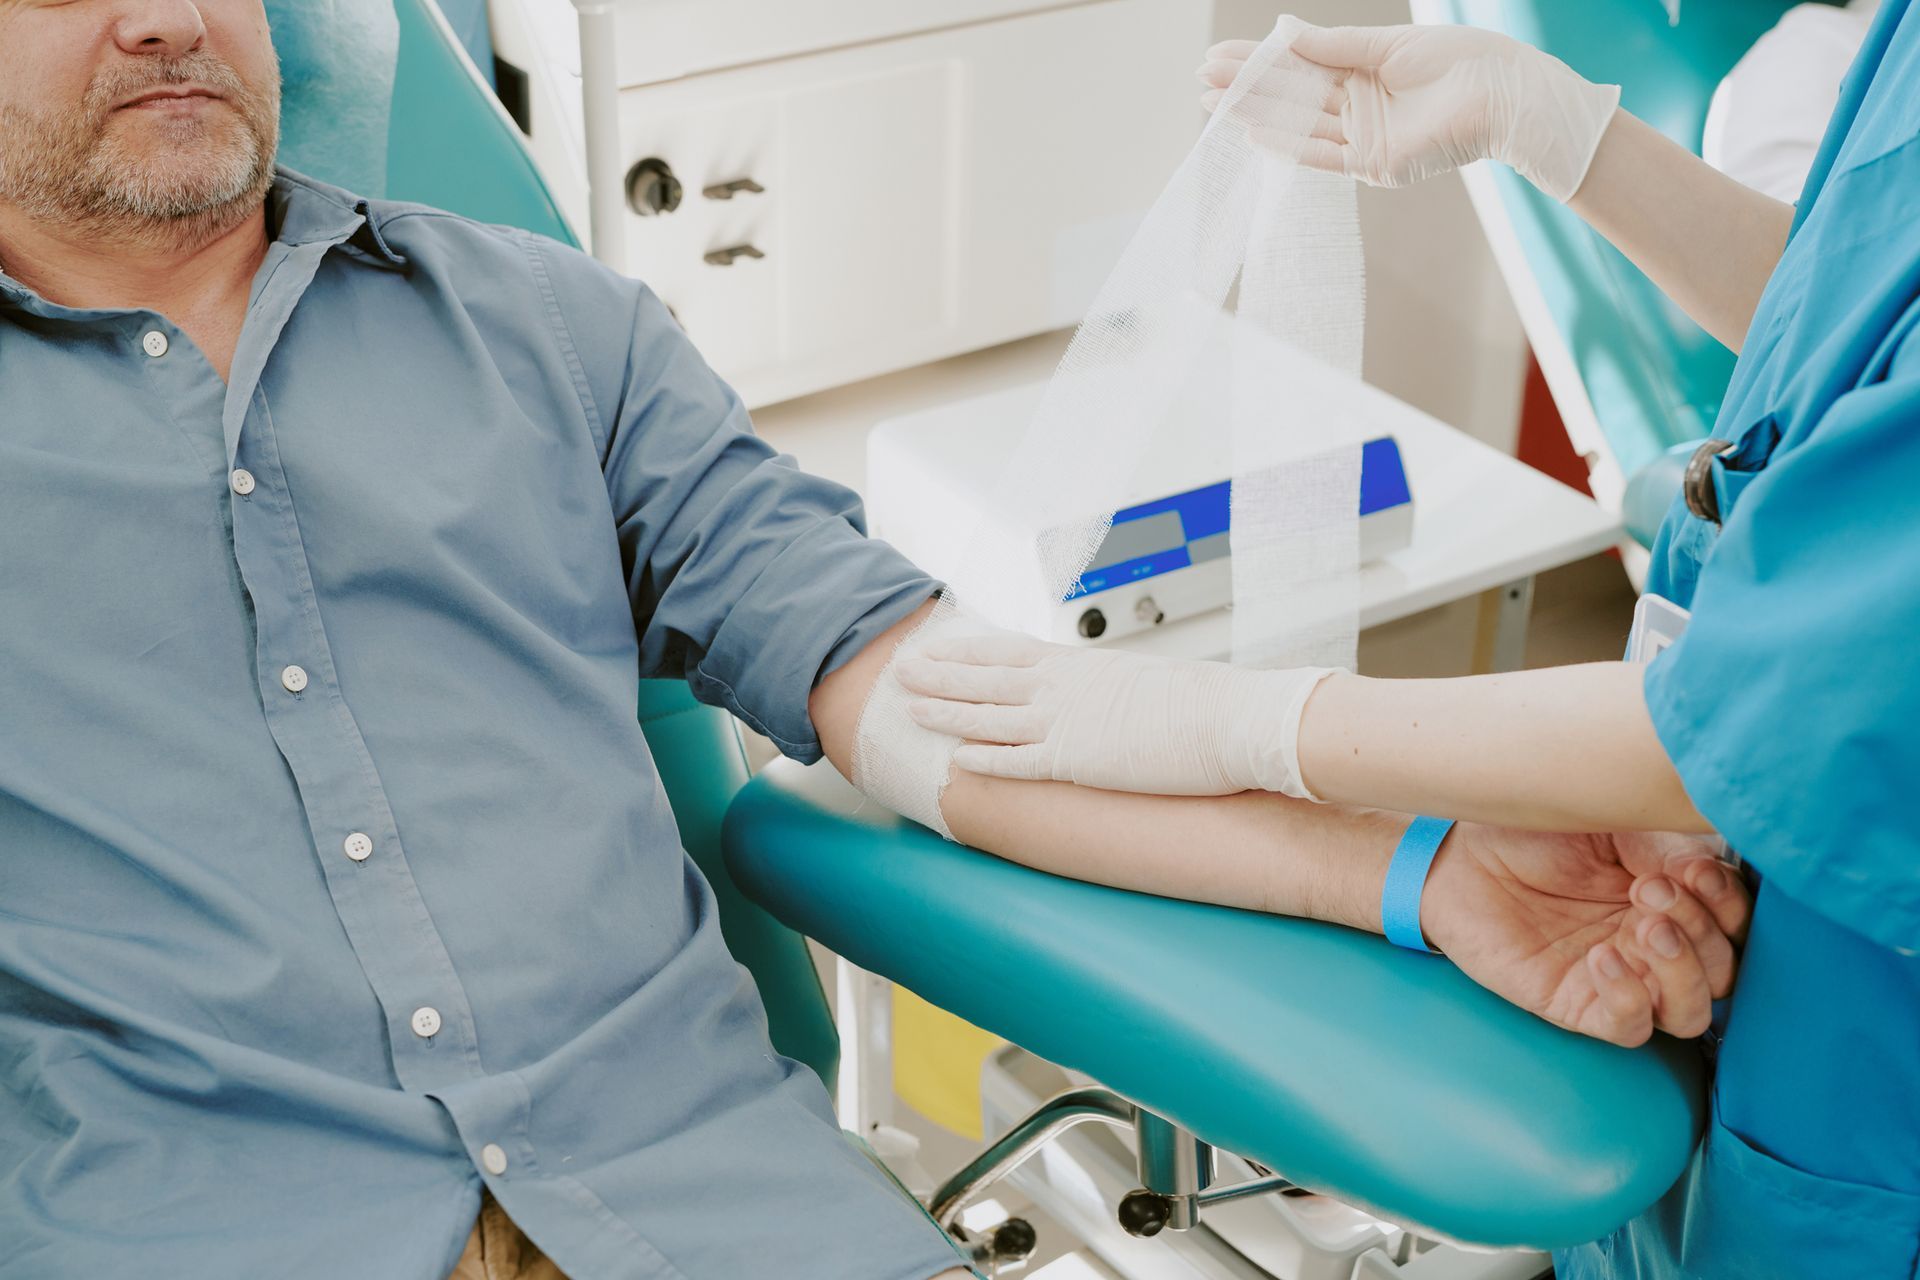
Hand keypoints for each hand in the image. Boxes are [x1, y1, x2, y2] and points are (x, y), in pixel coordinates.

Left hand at [894, 632, 1331, 797]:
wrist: (1234, 720)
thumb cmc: (1207, 705)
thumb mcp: (1149, 684)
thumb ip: (1116, 691)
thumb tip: (1113, 700)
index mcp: (1083, 665)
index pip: (1010, 651)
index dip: (969, 651)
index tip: (940, 647)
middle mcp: (1064, 688)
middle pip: (985, 677)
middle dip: (940, 674)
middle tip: (902, 670)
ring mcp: (1065, 723)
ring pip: (986, 715)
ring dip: (944, 711)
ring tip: (908, 707)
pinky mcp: (1075, 761)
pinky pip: (1015, 761)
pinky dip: (982, 759)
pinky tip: (953, 759)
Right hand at [1199, 22, 1619, 200]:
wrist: (1503, 95)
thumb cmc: (1460, 61)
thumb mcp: (1387, 45)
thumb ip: (1333, 45)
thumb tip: (1284, 35)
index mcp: (1363, 71)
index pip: (1299, 66)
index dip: (1258, 61)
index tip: (1218, 55)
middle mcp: (1358, 106)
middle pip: (1292, 95)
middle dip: (1246, 86)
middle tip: (1203, 79)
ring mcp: (1364, 138)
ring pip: (1300, 123)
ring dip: (1256, 114)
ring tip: (1214, 103)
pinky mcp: (1375, 165)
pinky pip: (1323, 156)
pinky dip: (1289, 146)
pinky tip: (1255, 132)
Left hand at [1422, 825, 1749, 1045]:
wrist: (1459, 852)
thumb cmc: (1533, 829)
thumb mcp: (1610, 819)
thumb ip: (1666, 843)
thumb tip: (1714, 871)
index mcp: (1677, 895)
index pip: (1738, 921)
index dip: (1730, 902)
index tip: (1695, 870)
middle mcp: (1657, 942)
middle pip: (1726, 969)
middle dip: (1702, 929)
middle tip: (1653, 890)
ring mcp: (1621, 977)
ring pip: (1692, 1011)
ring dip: (1682, 971)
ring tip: (1644, 925)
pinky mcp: (1577, 1003)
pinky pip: (1631, 1028)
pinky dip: (1630, 998)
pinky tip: (1602, 955)